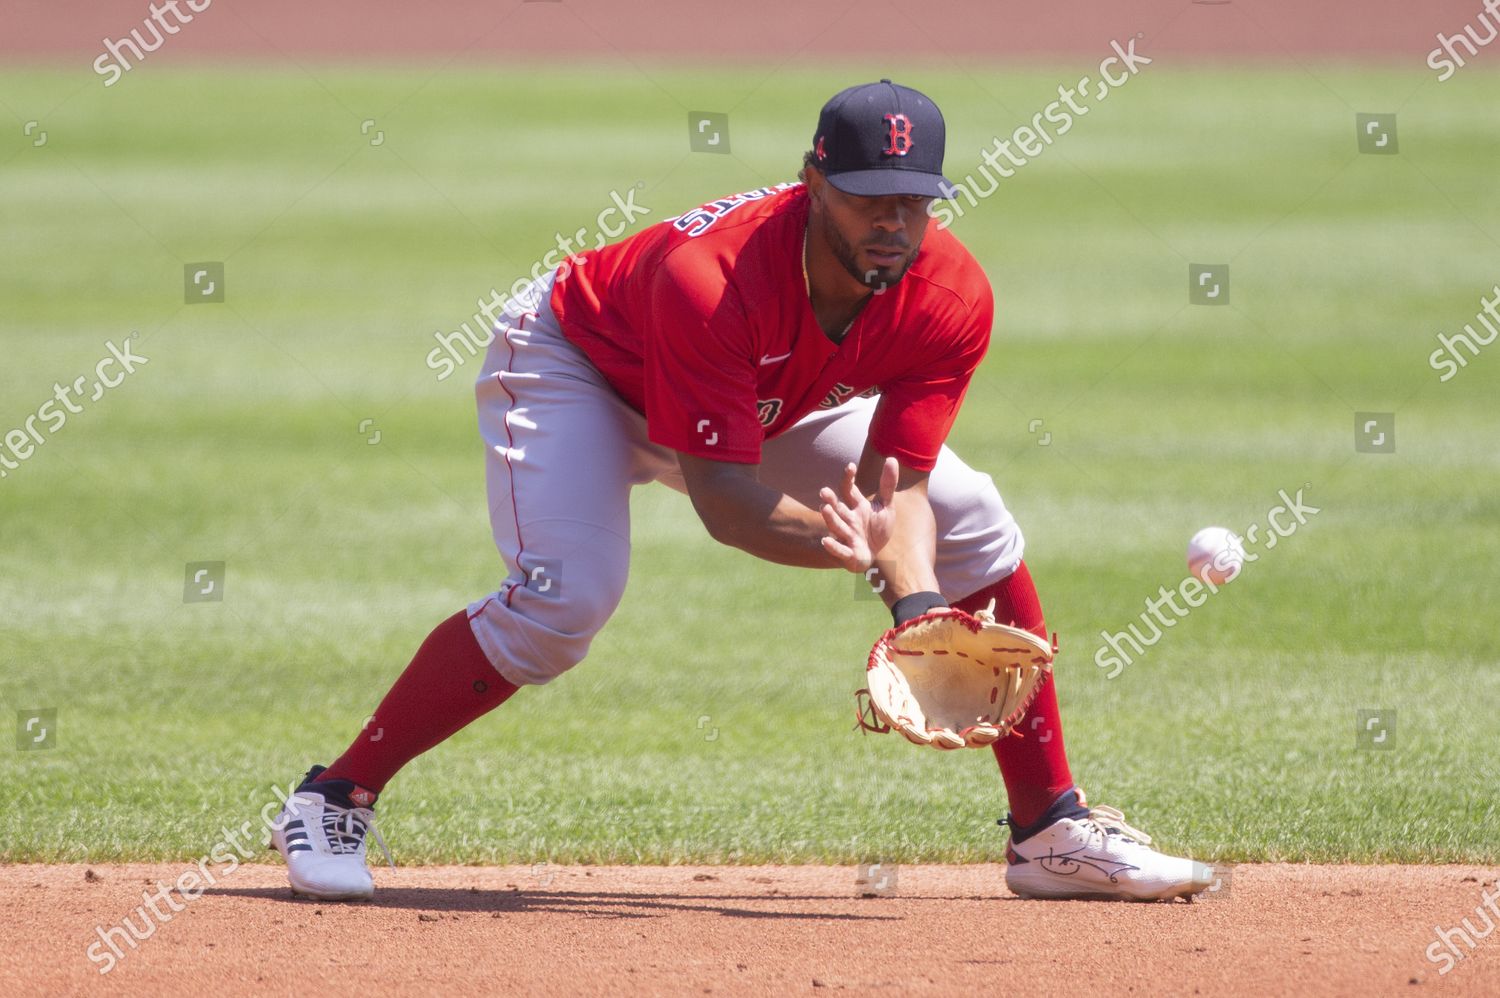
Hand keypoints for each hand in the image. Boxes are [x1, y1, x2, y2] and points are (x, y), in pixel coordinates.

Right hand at [818, 457, 898, 571]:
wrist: (877, 554)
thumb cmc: (878, 528)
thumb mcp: (886, 505)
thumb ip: (887, 484)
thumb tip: (891, 458)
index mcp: (857, 507)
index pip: (849, 490)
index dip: (848, 478)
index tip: (851, 466)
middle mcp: (849, 520)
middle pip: (838, 508)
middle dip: (831, 500)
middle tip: (824, 491)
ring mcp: (848, 536)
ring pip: (837, 526)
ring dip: (830, 518)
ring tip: (824, 508)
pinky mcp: (849, 554)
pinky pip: (840, 549)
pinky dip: (833, 546)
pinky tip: (825, 540)